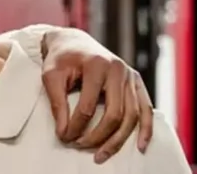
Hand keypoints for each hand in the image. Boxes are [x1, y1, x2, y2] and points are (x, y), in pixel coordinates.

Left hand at [41, 29, 153, 163]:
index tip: (63, 136)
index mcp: (96, 64)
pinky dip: (145, 129)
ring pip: (132, 115)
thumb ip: (57, 103)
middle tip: (79, 146)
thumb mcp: (51, 75)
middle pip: (114, 113)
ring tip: (101, 154)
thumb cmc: (61, 58)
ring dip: (118, 139)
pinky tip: (139, 146)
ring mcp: (130, 76)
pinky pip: (146, 108)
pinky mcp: (136, 82)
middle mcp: (118, 69)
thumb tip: (63, 132)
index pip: (88, 105)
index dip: (75, 125)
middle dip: (97, 135)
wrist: (73, 42)